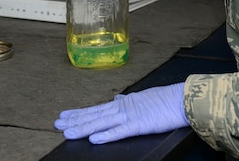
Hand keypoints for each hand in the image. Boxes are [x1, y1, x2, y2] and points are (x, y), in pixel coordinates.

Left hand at [54, 83, 187, 144]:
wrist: (182, 99)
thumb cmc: (165, 101)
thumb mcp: (142, 99)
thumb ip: (127, 102)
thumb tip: (116, 101)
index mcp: (123, 103)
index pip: (96, 109)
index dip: (79, 113)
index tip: (64, 115)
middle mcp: (122, 108)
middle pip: (94, 115)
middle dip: (74, 120)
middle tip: (56, 124)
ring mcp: (129, 116)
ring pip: (101, 122)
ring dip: (83, 127)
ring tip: (67, 132)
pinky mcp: (139, 125)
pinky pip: (120, 131)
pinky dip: (107, 135)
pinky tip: (94, 139)